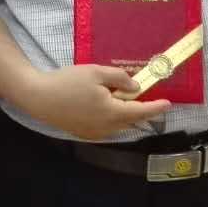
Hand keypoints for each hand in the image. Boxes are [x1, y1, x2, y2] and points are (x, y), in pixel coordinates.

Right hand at [21, 65, 169, 139]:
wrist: (39, 97)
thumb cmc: (67, 82)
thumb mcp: (96, 72)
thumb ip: (119, 79)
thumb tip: (135, 88)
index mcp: (112, 112)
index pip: (141, 112)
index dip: (156, 107)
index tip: (169, 104)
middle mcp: (107, 128)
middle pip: (131, 120)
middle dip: (139, 109)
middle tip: (142, 95)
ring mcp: (95, 134)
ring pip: (118, 124)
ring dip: (123, 113)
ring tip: (117, 97)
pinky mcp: (84, 134)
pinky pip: (106, 127)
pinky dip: (111, 117)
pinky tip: (102, 105)